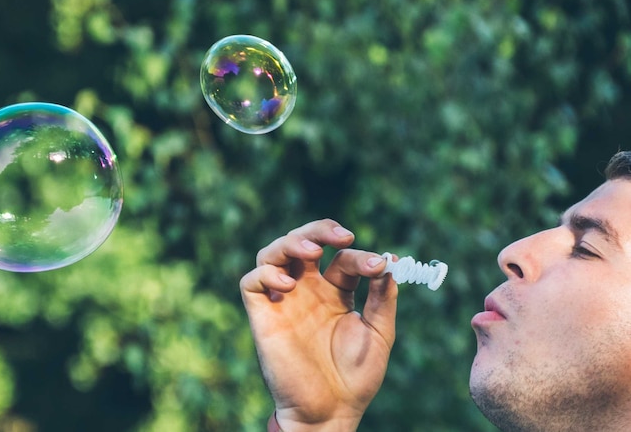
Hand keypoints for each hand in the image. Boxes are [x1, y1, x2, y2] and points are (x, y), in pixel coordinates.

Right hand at [240, 219, 397, 430]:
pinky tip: (287, 282)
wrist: (330, 411)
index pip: (341, 258)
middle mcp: (306, 290)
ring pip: (274, 253)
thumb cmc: (355, 377)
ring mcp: (283, 300)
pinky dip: (265, 273)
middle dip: (320, 230)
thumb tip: (389, 264)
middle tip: (342, 235)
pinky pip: (251, 282)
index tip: (379, 266)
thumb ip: (382, 299)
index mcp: (334, 292)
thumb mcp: (379, 333)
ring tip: (312, 249)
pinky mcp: (262, 315)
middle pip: (303, 242)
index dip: (359, 256)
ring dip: (291, 242)